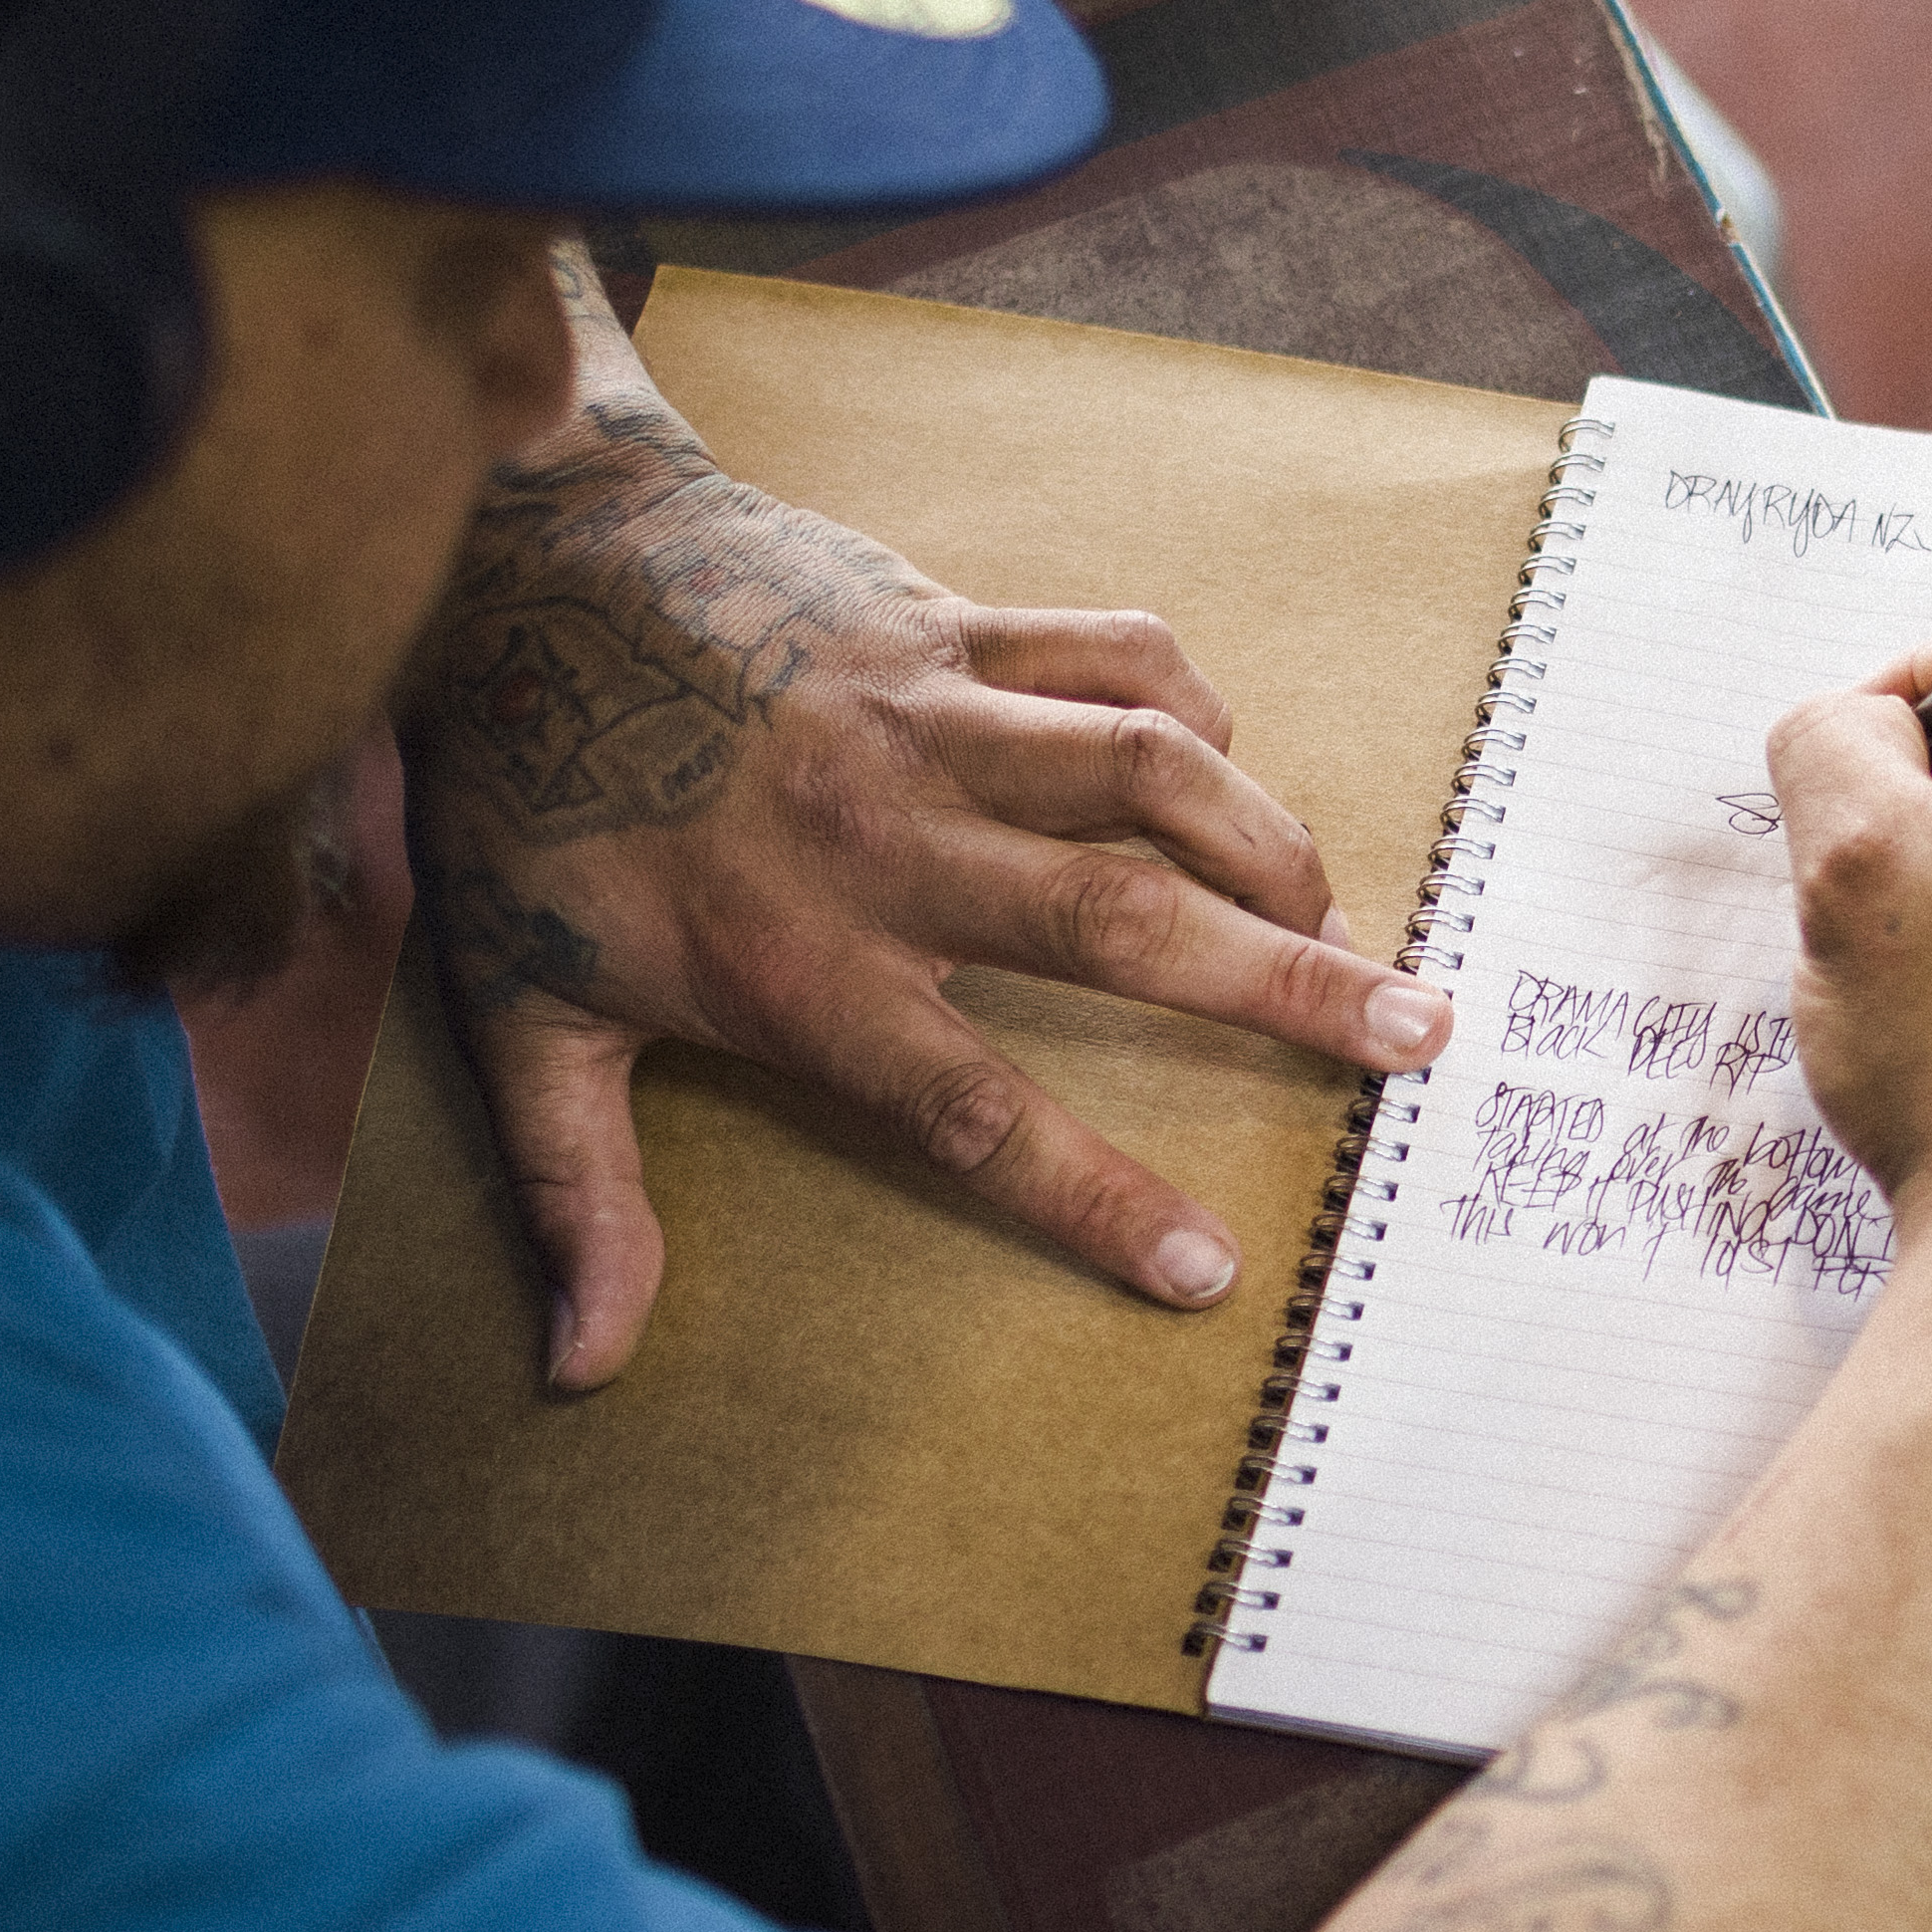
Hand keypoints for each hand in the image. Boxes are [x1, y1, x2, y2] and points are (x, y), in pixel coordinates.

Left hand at [406, 253, 1446, 1387]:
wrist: (524, 565)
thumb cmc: (527, 801)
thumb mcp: (518, 1011)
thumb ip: (577, 1193)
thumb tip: (585, 1367)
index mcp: (792, 959)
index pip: (967, 1105)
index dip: (1094, 1193)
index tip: (1211, 1265)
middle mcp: (884, 839)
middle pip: (1118, 926)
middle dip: (1283, 986)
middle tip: (1413, 1040)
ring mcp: (931, 717)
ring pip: (1151, 772)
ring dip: (1273, 848)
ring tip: (1357, 922)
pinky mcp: (956, 622)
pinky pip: (1120, 654)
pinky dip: (1199, 712)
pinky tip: (1233, 776)